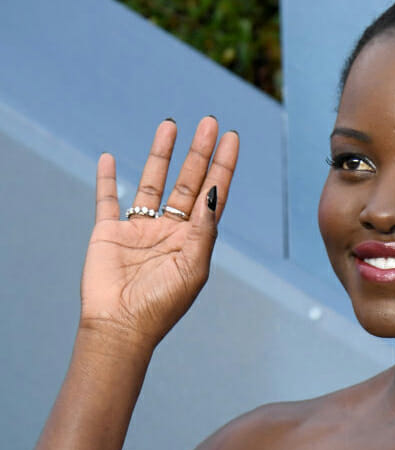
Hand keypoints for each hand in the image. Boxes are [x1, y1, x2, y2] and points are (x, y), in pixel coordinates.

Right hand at [79, 117, 237, 349]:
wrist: (120, 327)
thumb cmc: (162, 305)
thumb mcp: (192, 269)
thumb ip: (203, 231)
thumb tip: (212, 192)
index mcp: (193, 240)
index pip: (212, 195)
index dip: (223, 166)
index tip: (232, 138)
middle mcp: (169, 230)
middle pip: (187, 182)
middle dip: (198, 152)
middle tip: (209, 122)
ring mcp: (139, 230)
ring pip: (152, 182)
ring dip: (161, 154)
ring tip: (170, 125)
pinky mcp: (109, 233)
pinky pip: (107, 200)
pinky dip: (107, 179)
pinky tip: (110, 158)